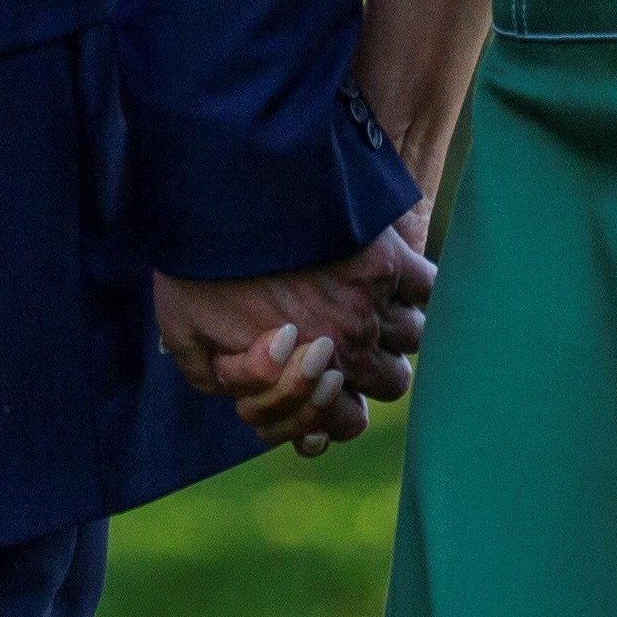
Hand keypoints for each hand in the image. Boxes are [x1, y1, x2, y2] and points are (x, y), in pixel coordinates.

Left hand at [156, 221, 437, 457]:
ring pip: (415, 336)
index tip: (324, 381)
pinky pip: (430, 286)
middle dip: (372, 367)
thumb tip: (245, 400)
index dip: (338, 406)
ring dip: (396, 325)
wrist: (220, 196)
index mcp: (307, 375)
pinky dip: (421, 286)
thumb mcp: (186, 335)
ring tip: (368, 302)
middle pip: (393, 382)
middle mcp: (352, 345)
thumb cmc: (198, 265)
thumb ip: (218, 377)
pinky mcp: (388, 257)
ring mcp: (374, 301)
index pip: (351, 421)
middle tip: (346, 338)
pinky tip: (396, 275)